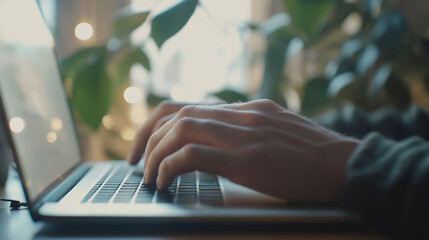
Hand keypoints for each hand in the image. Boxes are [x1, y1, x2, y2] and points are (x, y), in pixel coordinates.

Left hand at [127, 99, 358, 202]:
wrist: (348, 166)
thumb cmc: (314, 156)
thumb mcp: (278, 131)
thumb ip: (249, 130)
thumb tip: (220, 140)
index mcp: (247, 109)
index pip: (189, 105)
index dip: (159, 123)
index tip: (147, 143)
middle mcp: (241, 114)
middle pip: (176, 114)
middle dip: (146, 137)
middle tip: (136, 161)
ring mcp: (243, 134)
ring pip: (179, 130)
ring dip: (155, 153)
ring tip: (148, 176)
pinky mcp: (246, 159)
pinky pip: (192, 155)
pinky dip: (170, 167)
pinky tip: (165, 182)